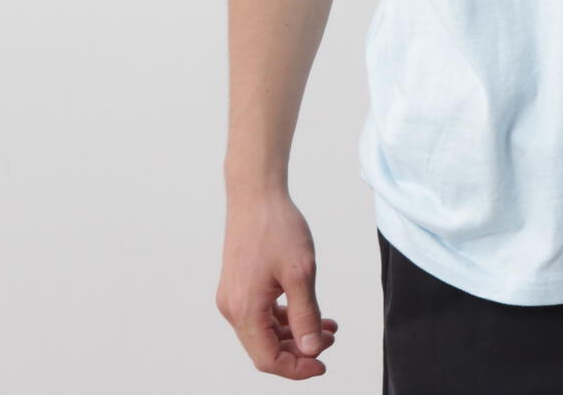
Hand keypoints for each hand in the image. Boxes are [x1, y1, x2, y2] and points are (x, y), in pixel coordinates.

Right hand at [216, 189, 339, 378]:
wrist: (256, 193)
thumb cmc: (276, 227)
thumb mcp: (300, 273)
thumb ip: (305, 315)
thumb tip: (310, 351)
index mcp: (244, 310)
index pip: (268, 359)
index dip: (296, 368)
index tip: (322, 364)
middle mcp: (233, 308)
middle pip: (265, 348)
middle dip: (299, 350)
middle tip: (329, 341)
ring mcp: (234, 296)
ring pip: (265, 331)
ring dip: (295, 333)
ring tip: (327, 327)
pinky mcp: (239, 285)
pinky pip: (261, 314)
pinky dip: (285, 317)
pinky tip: (309, 311)